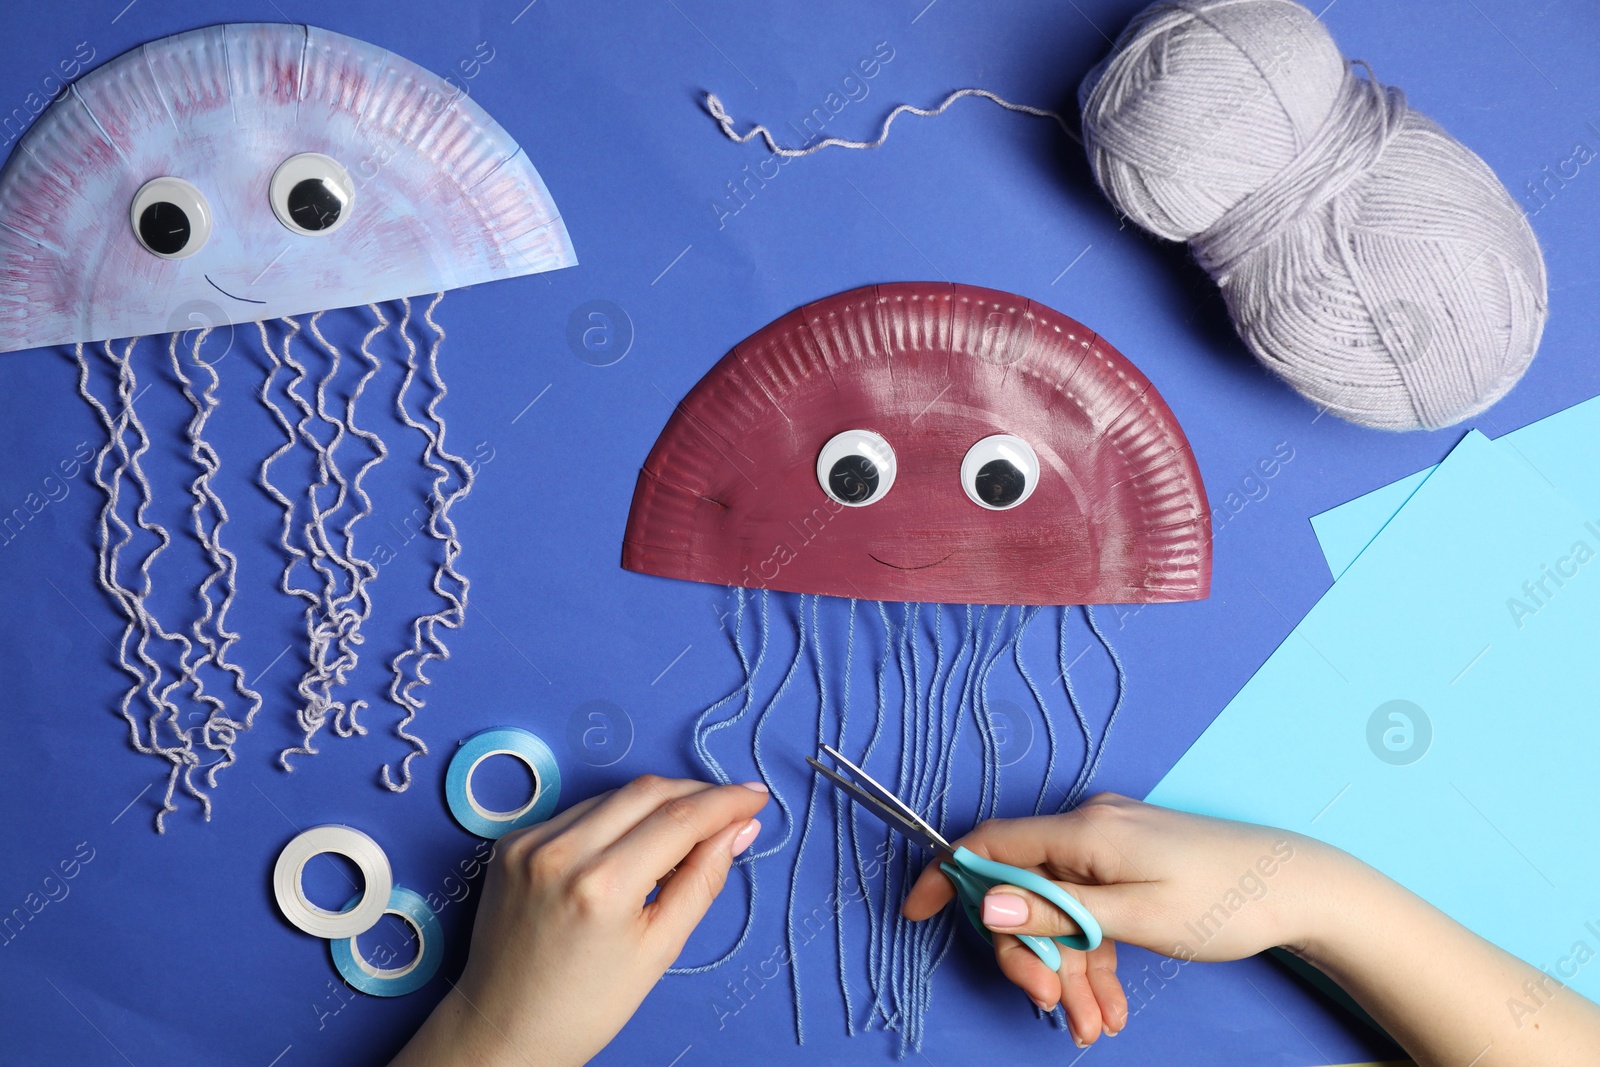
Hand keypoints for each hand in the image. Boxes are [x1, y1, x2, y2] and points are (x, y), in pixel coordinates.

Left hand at [390, 775, 768, 1066]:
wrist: (504, 1028)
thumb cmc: (586, 1005)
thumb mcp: (660, 950)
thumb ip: (703, 880)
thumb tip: (739, 828)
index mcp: (603, 885)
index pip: (681, 818)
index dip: (726, 802)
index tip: (755, 796)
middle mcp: (562, 851)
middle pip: (648, 791)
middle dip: (697, 792)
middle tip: (730, 808)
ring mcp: (530, 842)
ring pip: (613, 796)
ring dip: (657, 802)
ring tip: (685, 832)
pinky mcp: (512, 841)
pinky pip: (579, 812)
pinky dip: (614, 818)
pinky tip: (631, 843)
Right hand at [902, 793, 1324, 1044]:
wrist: (1299, 889)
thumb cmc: (1224, 900)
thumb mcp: (1136, 916)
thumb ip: (1059, 912)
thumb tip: (989, 902)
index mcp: (1083, 831)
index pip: (992, 843)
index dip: (949, 875)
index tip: (914, 909)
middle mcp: (1088, 829)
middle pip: (1025, 890)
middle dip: (1032, 956)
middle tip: (1054, 1009)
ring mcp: (1108, 846)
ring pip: (1061, 912)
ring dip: (1070, 972)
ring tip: (1097, 1027)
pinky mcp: (1128, 864)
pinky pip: (1091, 911)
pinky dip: (1094, 958)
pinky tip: (1110, 1007)